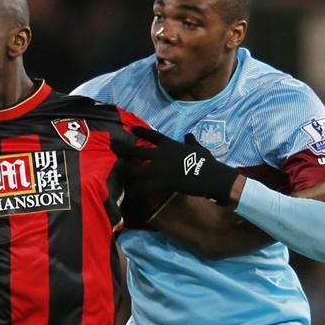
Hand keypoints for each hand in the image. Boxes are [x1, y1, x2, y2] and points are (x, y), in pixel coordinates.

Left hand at [113, 127, 239, 204]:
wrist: (211, 175)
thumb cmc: (207, 162)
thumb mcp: (199, 148)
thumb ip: (191, 141)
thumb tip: (189, 134)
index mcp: (170, 145)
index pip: (152, 135)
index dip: (140, 131)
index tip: (131, 129)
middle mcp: (161, 154)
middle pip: (136, 151)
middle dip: (123, 149)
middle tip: (112, 147)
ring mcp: (159, 168)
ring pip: (135, 170)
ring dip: (125, 172)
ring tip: (116, 172)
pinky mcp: (161, 182)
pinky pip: (144, 188)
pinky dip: (136, 192)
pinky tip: (129, 195)